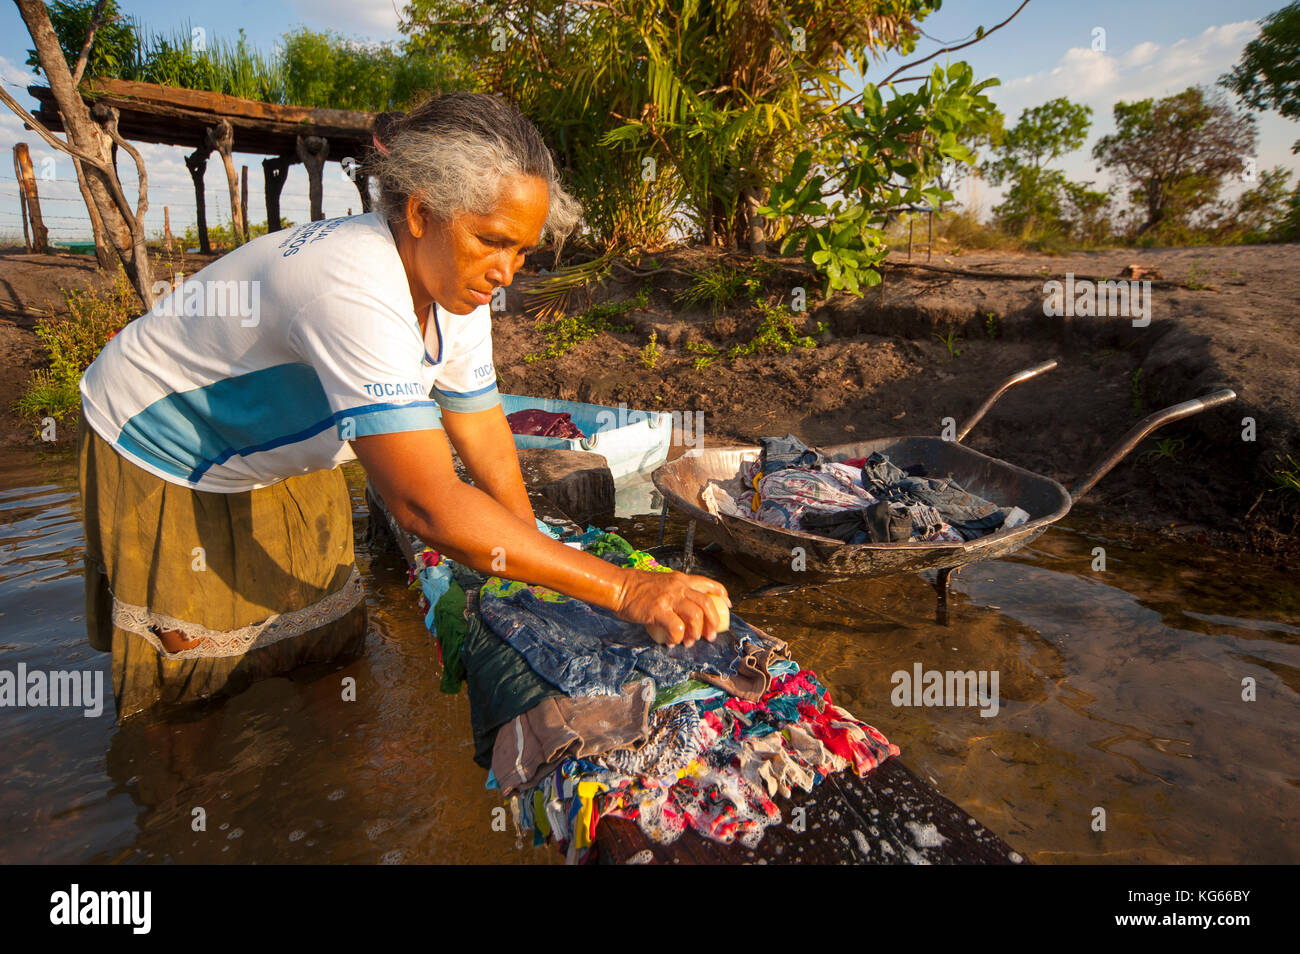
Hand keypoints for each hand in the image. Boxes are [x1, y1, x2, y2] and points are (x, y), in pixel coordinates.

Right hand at [614, 569, 730, 647]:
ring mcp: (669, 598)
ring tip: (689, 642)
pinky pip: (677, 628)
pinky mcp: (659, 610)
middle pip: (707, 604)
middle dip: (712, 623)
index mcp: (681, 579)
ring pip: (696, 617)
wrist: (618, 587)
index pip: (708, 583)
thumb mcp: (661, 583)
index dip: (721, 594)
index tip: (728, 605)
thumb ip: (674, 593)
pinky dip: (677, 638)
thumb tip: (684, 613)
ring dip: (695, 633)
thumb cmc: (636, 588)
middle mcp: (678, 587)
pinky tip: (670, 642)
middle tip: (710, 636)